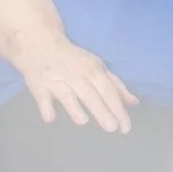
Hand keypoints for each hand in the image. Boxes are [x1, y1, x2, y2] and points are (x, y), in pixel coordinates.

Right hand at [13, 34, 138, 131]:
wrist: (40, 43)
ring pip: (67, 96)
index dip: (118, 109)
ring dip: (75, 109)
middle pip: (90, 95)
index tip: (126, 128)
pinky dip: (46, 108)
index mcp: (92, 70)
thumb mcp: (96, 66)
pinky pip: (43, 99)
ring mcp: (56, 81)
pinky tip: (51, 118)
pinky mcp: (39, 86)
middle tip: (111, 128)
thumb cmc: (73, 59)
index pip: (108, 92)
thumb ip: (115, 85)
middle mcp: (76, 76)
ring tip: (83, 121)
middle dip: (102, 111)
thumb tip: (133, 102)